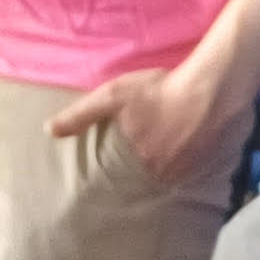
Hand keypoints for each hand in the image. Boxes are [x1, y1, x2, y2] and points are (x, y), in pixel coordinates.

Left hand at [48, 57, 223, 178]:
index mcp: (136, 159)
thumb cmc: (159, 90)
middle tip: (150, 143)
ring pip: (169, 170)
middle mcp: (160, 171)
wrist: (210, 89)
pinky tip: (187, 144)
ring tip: (168, 144)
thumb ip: (81, 115)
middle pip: (147, 171)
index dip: (124, 161)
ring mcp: (185, 170)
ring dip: (167, 161)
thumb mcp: (112, 96)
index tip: (126, 153)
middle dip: (146, 161)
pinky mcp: (206, 163)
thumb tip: (49, 130)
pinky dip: (187, 159)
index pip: (122, 170)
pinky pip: (191, 168)